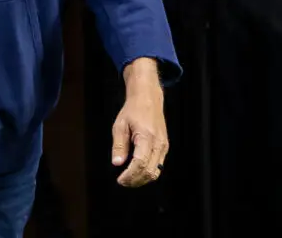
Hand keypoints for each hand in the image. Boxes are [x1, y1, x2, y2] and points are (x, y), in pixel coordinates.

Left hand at [111, 70, 167, 187]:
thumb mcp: (120, 125)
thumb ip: (119, 145)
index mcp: (147, 137)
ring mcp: (164, 146)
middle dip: (135, 180)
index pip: (140, 164)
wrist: (148, 99)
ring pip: (156, 172)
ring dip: (142, 179)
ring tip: (129, 179)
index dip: (130, 175)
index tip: (120, 180)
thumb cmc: (133, 110)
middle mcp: (158, 143)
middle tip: (122, 182)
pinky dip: (148, 173)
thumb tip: (117, 163)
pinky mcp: (165, 147)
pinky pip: (159, 166)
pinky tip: (137, 172)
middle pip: (150, 171)